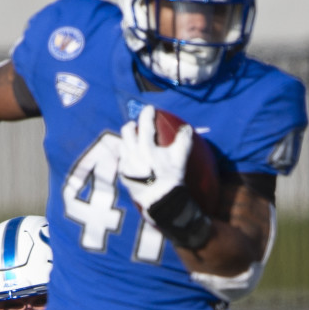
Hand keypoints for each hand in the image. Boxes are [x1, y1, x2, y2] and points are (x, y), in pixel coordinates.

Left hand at [118, 104, 192, 218]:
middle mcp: (133, 153)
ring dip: (127, 140)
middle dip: (131, 125)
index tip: (149, 109)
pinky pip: (121, 160)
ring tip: (133, 141)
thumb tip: (187, 128)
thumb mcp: (180, 159)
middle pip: (126, 131)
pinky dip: (126, 156)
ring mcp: (125, 165)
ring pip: (122, 145)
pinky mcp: (123, 175)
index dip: (147, 113)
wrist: (160, 201)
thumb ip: (184, 141)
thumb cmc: (171, 179)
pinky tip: (132, 159)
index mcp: (146, 147)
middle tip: (136, 125)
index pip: (145, 124)